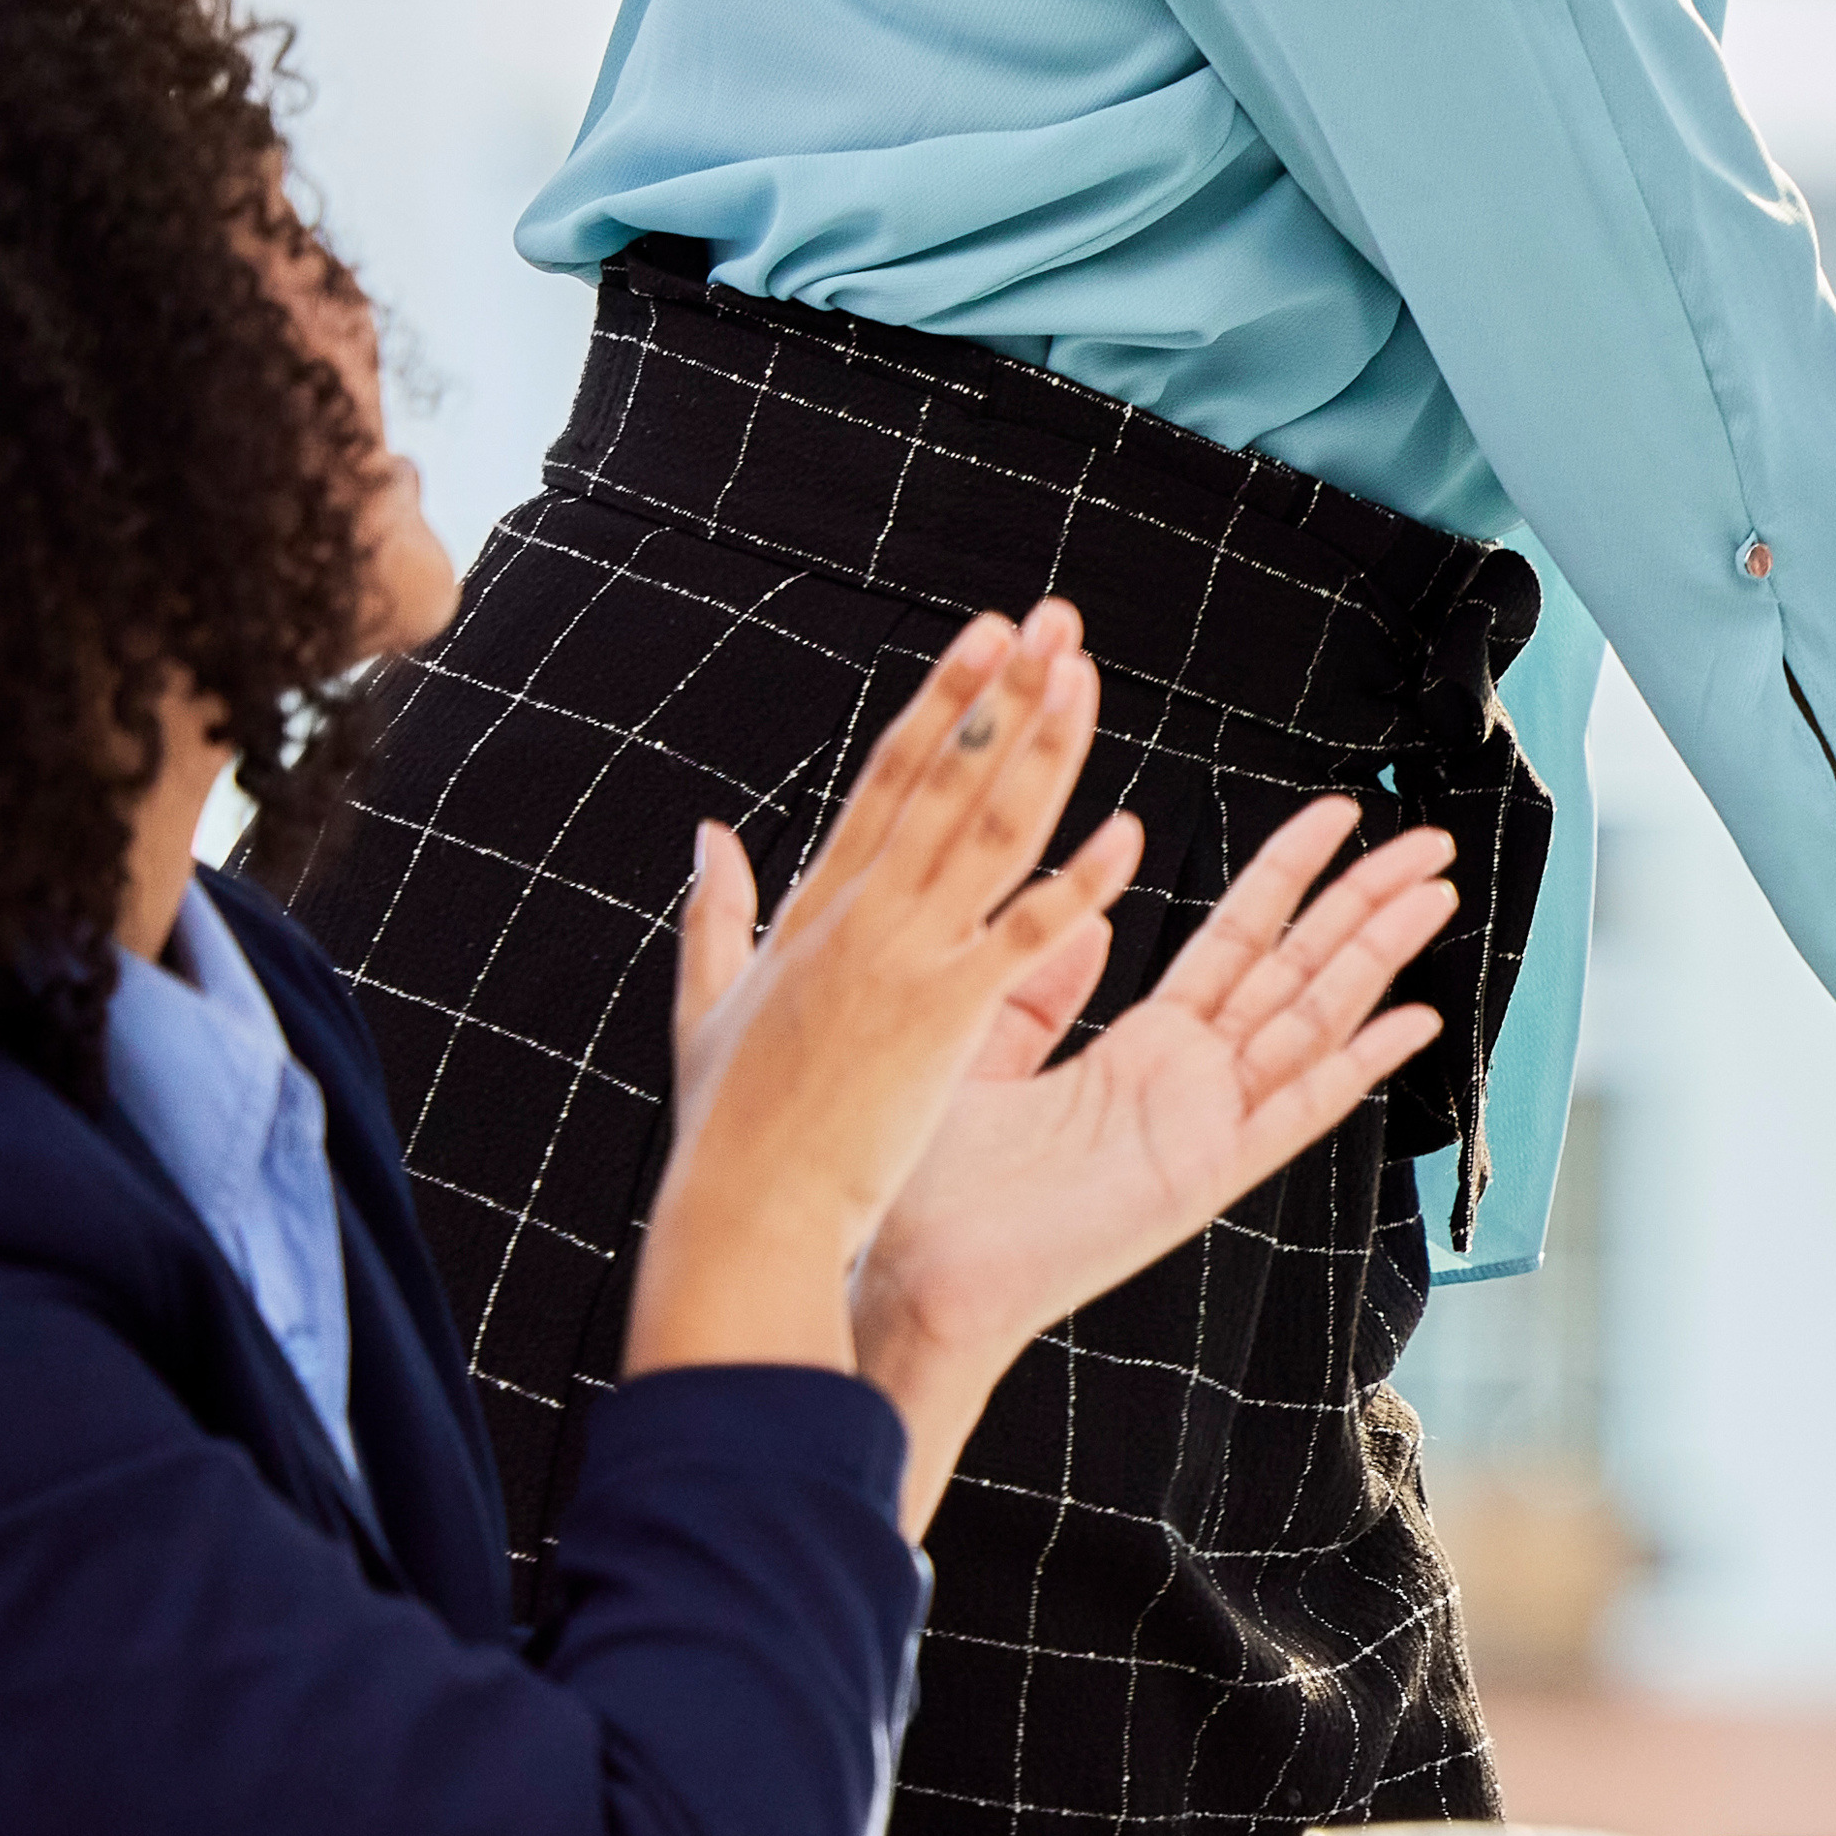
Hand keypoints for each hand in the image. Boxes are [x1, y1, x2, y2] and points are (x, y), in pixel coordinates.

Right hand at [641, 612, 1122, 1393]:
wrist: (739, 1214)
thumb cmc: (727, 1129)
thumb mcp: (704, 1003)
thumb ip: (715, 911)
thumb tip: (707, 834)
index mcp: (811, 906)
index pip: (889, 777)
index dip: (944, 700)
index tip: (988, 636)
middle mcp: (860, 915)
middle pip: (945, 779)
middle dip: (1003, 692)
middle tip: (1053, 620)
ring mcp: (902, 959)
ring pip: (990, 831)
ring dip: (1046, 749)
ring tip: (1088, 677)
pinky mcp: (942, 1017)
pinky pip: (1025, 935)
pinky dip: (1079, 882)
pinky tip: (1131, 832)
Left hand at [858, 790, 1465, 1425]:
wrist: (913, 1275)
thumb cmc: (927, 1185)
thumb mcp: (977, 1051)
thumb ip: (1041, 986)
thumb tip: (1096, 917)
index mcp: (1142, 1048)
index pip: (1237, 939)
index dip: (1290, 874)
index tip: (1340, 816)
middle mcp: (1189, 1081)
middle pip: (1299, 968)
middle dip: (1364, 902)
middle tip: (1427, 843)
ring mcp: (1207, 1125)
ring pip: (1313, 1020)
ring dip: (1375, 957)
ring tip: (1433, 896)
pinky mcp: (1207, 1173)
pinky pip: (1297, 1110)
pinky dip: (1358, 1065)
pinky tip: (1413, 1021)